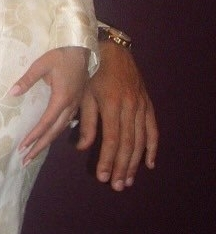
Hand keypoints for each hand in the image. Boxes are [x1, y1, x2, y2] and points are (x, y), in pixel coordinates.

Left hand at [10, 46, 88, 165]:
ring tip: (34, 154)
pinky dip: (55, 133)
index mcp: (62, 98)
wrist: (83, 48)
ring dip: (47, 143)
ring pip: (60, 130)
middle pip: (54, 132)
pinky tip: (48, 138)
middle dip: (39, 147)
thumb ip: (27, 79)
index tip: (23, 147)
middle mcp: (70, 106)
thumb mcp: (41, 64)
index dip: (34, 136)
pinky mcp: (77, 103)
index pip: (46, 122)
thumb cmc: (61, 54)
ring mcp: (75, 105)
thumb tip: (11, 93)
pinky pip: (65, 123)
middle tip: (25, 161)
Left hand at [75, 40, 157, 189]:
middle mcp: (129, 106)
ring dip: (135, 162)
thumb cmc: (90, 70)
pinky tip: (149, 163)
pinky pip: (152, 128)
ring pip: (140, 140)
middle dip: (122, 167)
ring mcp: (140, 105)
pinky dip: (152, 147)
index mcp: (110, 103)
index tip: (103, 177)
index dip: (108, 159)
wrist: (110, 47)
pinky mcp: (147, 103)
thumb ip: (84, 121)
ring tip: (129, 180)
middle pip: (127, 144)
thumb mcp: (82, 92)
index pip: (111, 139)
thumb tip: (81, 148)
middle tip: (117, 186)